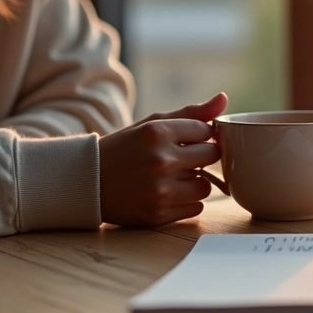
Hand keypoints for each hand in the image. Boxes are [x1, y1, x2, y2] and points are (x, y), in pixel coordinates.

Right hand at [99, 93, 227, 226]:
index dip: (198, 135)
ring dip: (195, 182)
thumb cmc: (125, 149)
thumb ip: (191, 113)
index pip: (205, 131)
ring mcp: (160, 190)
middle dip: (201, 156)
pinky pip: (196, 208)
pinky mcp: (159, 214)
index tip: (184, 140)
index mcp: (157, 132)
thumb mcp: (152, 124)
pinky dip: (186, 202)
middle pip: (211, 156)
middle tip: (181, 158)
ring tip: (173, 177)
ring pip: (205, 186)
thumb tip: (224, 98)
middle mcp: (160, 161)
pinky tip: (167, 194)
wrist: (88, 182)